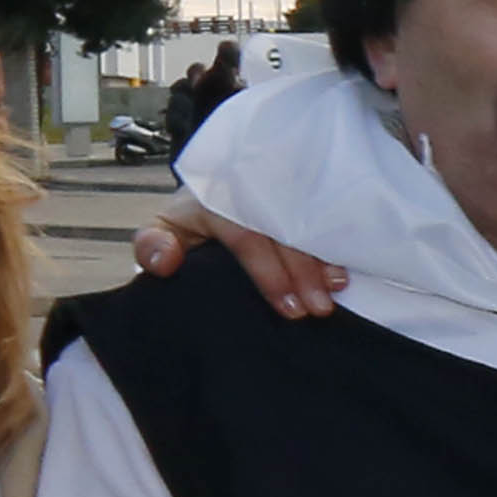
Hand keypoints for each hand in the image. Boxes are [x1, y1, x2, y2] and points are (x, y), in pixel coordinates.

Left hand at [127, 201, 341, 318]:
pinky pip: (319, 216)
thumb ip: (152, 244)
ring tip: (337, 291)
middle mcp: (248, 189)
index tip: (288, 307)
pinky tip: (344, 272)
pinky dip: (334, 245)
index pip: (245, 236)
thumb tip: (164, 261)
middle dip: (303, 273)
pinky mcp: (295, 192)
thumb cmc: (192, 219)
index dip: (268, 273)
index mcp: (213, 199)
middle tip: (318, 309)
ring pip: (304, 223)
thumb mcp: (163, 227)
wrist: (216, 186)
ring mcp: (275, 188)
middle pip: (281, 230)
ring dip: (323, 261)